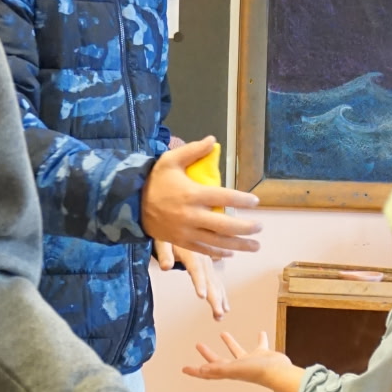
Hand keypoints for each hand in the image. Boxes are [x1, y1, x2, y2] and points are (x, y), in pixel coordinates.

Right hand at [141, 135, 261, 258]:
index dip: (242, 200)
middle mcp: (191, 215)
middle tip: (260, 226)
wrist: (130, 203)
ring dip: (239, 246)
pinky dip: (218, 252)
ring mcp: (186, 231)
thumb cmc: (154, 180)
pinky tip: (231, 252)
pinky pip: (203, 250)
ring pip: (217, 242)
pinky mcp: (180, 241)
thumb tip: (213, 139)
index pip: (223, 197)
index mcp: (191, 194)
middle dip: (246, 227)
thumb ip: (193, 150)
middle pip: (224, 225)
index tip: (256, 202)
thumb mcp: (170, 160)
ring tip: (255, 246)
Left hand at [154, 240, 227, 319]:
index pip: (196, 269)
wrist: (179, 223)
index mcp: (191, 251)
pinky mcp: (209, 266)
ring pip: (215, 282)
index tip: (203, 296)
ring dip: (219, 299)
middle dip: (215, 297)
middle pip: (209, 279)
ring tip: (220, 315)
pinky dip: (221, 295)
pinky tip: (225, 307)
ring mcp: (208, 262)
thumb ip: (164, 253)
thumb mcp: (162, 240)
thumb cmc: (166, 233)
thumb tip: (165, 267)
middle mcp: (203, 257)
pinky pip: (216, 282)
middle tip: (218, 313)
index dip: (199, 283)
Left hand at [184, 329, 304, 391]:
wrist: (279, 372)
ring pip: (237, 350)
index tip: (184, 369)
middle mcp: (238, 367)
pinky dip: (260, 339)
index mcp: (229, 371)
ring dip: (229, 343)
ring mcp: (251, 361)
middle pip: (218, 361)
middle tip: (198, 344)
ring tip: (222, 333)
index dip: (195, 371)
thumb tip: (201, 370)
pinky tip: (260, 332)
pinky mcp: (263, 354)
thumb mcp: (235, 368)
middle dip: (208, 353)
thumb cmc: (258, 372)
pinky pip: (260, 344)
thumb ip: (219, 369)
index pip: (208, 372)